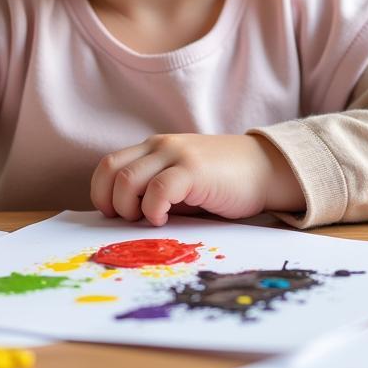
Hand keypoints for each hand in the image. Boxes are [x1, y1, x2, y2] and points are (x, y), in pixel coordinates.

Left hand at [90, 133, 304, 226]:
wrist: (265, 169)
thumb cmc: (222, 183)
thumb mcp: (181, 183)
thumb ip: (154, 191)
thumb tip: (125, 219)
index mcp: (153, 149)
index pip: (108, 165)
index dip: (101, 193)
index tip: (114, 215)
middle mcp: (160, 146)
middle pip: (111, 170)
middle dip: (110, 202)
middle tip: (129, 221)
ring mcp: (177, 154)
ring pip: (127, 180)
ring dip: (130, 207)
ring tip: (150, 220)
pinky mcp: (194, 170)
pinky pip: (158, 189)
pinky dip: (153, 209)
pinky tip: (165, 218)